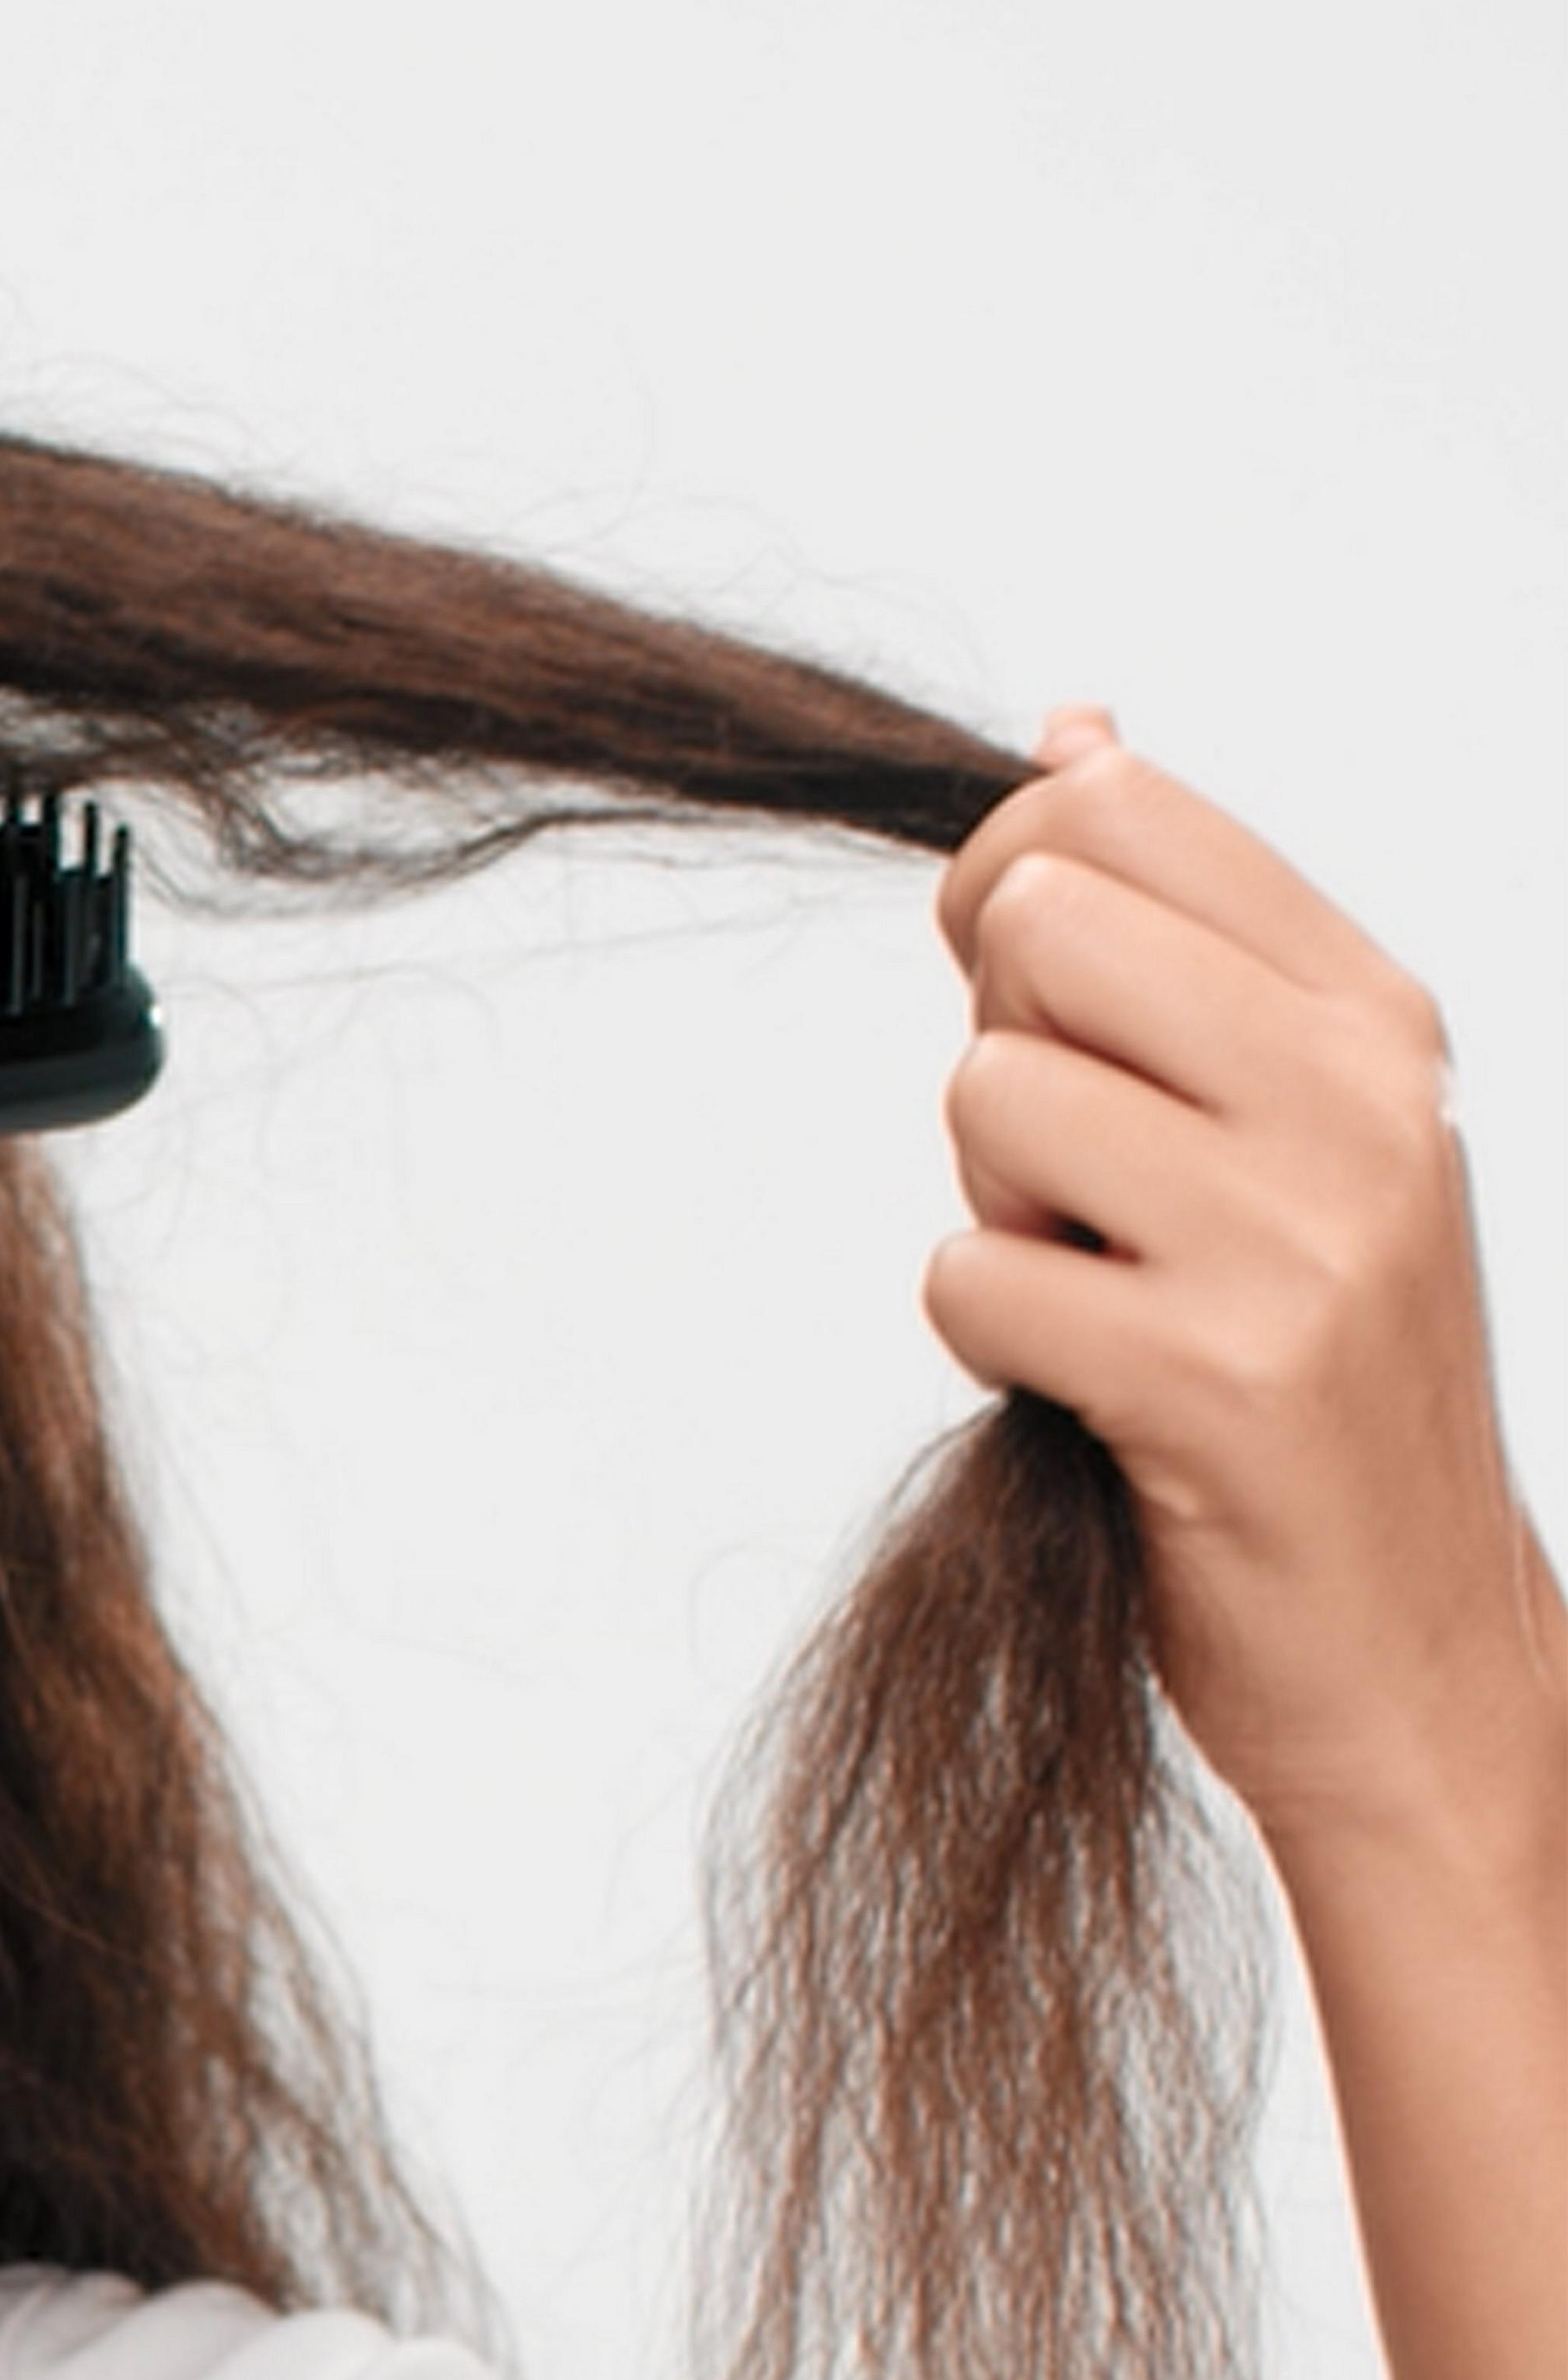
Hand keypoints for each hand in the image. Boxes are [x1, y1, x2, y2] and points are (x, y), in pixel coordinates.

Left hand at [927, 711, 1562, 1861]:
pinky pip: (969, 1278)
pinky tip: (1092, 1393)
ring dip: (995, 1209)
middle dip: (1002, 1053)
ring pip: (989, 1098)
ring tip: (1106, 1293)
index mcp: (1378, 1020)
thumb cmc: (1307, 1378)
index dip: (1010, 887)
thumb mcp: (1287, 1130)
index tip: (1036, 996)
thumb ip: (1178, 941)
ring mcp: (1298, 1239)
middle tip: (1079, 1188)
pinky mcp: (1213, 1377)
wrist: (1410, 1646)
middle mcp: (1359, 1102)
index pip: (1127, 812)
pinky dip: (990, 1340)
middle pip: (1040, 931)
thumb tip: (1075, 732)